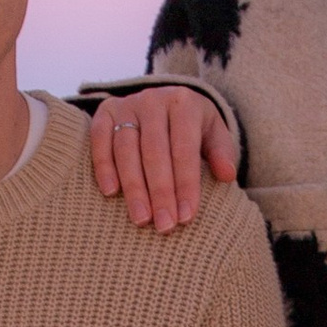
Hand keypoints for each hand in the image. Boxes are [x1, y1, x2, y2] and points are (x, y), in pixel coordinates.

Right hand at [86, 86, 238, 230]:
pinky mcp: (105, 111)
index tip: (186, 217)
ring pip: (126, 149)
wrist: (165, 100)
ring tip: (141, 219)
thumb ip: (221, 152)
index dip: (185, 185)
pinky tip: (110, 193)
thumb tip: (227, 175)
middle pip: (155, 152)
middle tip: (164, 226)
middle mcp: (153, 100)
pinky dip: (103, 166)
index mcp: (184, 103)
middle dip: (160, 192)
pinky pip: (100, 139)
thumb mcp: (213, 133)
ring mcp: (127, 105)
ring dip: (133, 187)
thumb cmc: (192, 126)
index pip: (184, 149)